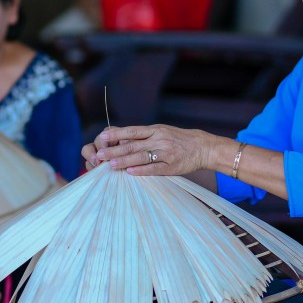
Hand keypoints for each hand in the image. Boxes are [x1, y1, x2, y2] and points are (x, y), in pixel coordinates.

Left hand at [83, 124, 212, 176]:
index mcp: (155, 130)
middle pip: (133, 145)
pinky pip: (154, 169)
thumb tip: (120, 137)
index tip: (102, 137)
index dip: (116, 134)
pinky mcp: (171, 166)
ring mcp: (165, 153)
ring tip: (111, 165)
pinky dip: (142, 171)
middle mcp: (159, 140)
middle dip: (115, 151)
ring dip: (125, 161)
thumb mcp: (161, 131)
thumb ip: (143, 135)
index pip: (132, 131)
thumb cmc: (177, 139)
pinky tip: (130, 173)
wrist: (202, 147)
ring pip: (142, 157)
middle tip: (100, 155)